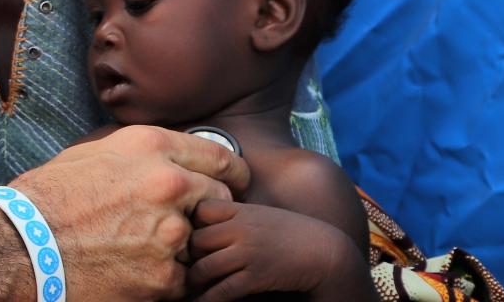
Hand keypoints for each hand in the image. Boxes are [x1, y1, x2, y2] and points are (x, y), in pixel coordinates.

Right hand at [8, 126, 249, 300]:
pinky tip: (134, 272)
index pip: (219, 157)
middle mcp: (168, 184)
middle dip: (207, 213)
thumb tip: (168, 160)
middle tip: (183, 223)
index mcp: (150, 147)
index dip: (231, 173)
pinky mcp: (163, 275)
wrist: (19, 245)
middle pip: (220, 200)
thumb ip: (138, 155)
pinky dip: (166, 280)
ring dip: (182, 247)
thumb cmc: (46, 198)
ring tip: (143, 250)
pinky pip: (183, 279)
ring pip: (201, 241)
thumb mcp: (91, 154)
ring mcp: (169, 232)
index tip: (231, 183)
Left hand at [186, 200, 373, 301]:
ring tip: (186, 287)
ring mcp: (248, 253)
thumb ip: (234, 216)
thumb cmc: (291, 233)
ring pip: (203, 268)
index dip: (189, 223)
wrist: (325, 252)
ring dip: (192, 281)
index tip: (184, 236)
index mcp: (241, 210)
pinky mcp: (257, 276)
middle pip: (195, 240)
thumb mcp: (261, 214)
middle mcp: (241, 229)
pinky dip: (207, 300)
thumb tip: (203, 224)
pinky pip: (222, 291)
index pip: (199, 209)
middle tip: (178, 266)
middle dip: (186, 256)